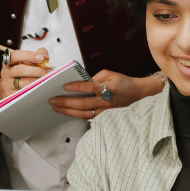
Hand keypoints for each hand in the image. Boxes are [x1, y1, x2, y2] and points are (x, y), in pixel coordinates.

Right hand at [0, 48, 51, 99]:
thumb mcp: (29, 61)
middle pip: (20, 70)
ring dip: (37, 81)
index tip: (42, 58)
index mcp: (10, 61)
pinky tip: (42, 88)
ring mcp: (7, 84)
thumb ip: (38, 55)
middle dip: (37, 70)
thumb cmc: (24, 71)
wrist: (12, 87)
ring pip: (23, 83)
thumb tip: (45, 56)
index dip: (29, 56)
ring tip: (48, 80)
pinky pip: (24, 93)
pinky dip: (34, 90)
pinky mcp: (10, 95)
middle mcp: (6, 72)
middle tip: (50, 71)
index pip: (16, 55)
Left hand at [49, 70, 163, 119]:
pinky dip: (75, 115)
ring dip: (68, 111)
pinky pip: (88, 117)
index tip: (64, 86)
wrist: (137, 93)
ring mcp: (105, 110)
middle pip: (83, 104)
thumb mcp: (110, 73)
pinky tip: (66, 112)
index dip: (77, 87)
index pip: (90, 87)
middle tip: (53, 100)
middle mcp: (106, 101)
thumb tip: (80, 82)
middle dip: (66, 102)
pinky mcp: (104, 115)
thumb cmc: (123, 82)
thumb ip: (95, 77)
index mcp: (109, 88)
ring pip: (84, 114)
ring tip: (56, 107)